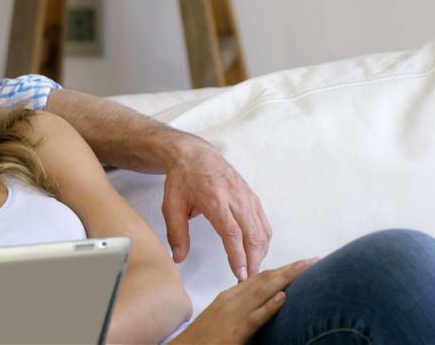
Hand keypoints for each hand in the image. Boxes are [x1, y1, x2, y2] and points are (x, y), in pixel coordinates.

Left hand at [162, 134, 271, 279]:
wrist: (194, 154)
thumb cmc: (182, 180)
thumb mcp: (171, 205)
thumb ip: (176, 233)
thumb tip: (179, 258)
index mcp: (215, 200)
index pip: (232, 233)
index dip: (238, 256)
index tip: (240, 274)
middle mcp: (235, 197)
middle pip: (252, 234)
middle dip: (253, 260)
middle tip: (247, 280)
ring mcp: (246, 196)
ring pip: (262, 230)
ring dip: (260, 252)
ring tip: (251, 270)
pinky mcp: (252, 196)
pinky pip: (263, 221)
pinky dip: (263, 240)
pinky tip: (257, 252)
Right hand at [169, 258, 316, 344]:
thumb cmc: (201, 339)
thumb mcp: (221, 318)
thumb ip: (238, 309)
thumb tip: (259, 304)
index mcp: (229, 297)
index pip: (260, 278)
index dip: (282, 269)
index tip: (301, 263)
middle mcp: (231, 301)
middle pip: (265, 280)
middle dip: (290, 269)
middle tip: (313, 260)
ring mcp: (232, 316)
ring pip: (262, 292)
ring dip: (286, 279)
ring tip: (306, 269)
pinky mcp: (233, 334)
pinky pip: (253, 318)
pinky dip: (269, 307)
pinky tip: (283, 298)